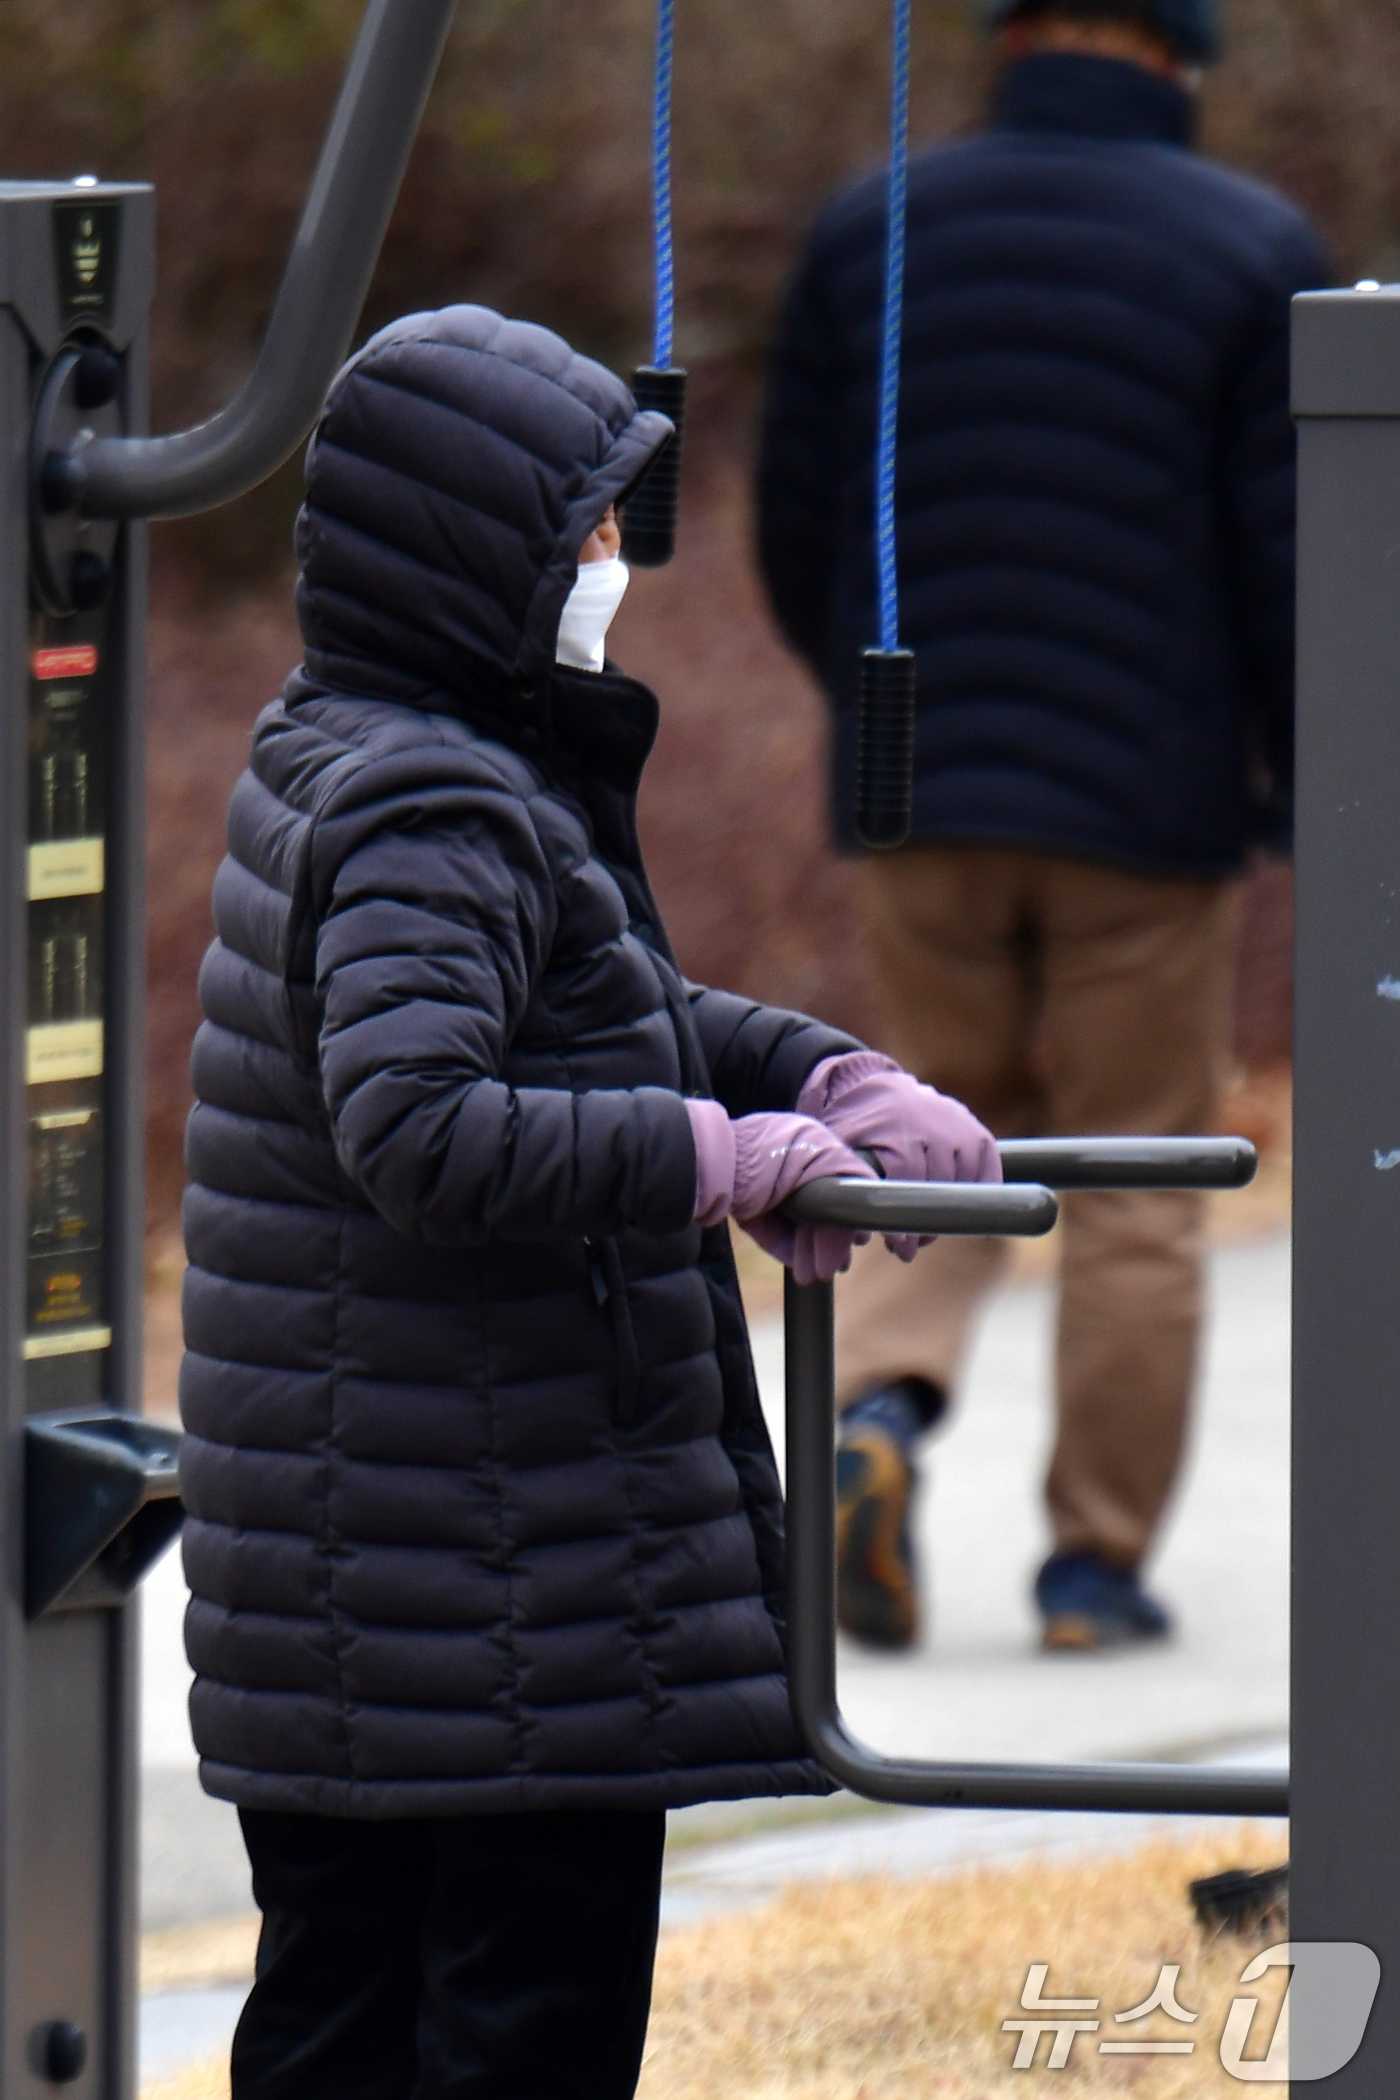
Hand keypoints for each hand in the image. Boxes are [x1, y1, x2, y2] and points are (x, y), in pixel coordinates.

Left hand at [684, 1100, 875, 1283]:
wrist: (709, 1165)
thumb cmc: (764, 1155)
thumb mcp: (819, 1158)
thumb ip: (851, 1178)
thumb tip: (863, 1216)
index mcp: (813, 1144)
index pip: (843, 1185)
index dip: (850, 1215)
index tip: (856, 1241)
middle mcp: (793, 1165)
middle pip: (821, 1210)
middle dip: (828, 1241)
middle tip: (833, 1267)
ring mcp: (769, 1188)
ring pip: (799, 1225)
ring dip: (809, 1252)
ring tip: (814, 1275)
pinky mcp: (748, 1207)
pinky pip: (774, 1232)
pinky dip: (786, 1248)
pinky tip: (798, 1266)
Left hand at [797, 1051, 999, 1261]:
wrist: (865, 1083)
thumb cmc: (846, 1126)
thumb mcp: (836, 1151)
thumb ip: (843, 1192)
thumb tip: (851, 1246)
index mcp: (894, 1130)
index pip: (907, 1181)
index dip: (903, 1220)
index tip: (899, 1247)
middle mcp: (930, 1123)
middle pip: (938, 1186)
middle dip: (923, 1225)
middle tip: (907, 1249)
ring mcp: (955, 1122)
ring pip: (965, 1179)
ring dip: (948, 1213)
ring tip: (926, 1232)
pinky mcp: (971, 1126)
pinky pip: (987, 1162)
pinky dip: (985, 1189)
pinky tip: (971, 1217)